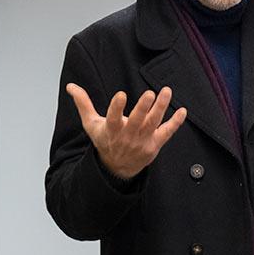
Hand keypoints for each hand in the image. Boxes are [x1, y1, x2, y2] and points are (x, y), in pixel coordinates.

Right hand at [66, 84, 187, 180]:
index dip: (117, 107)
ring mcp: (142, 141)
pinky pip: (167, 133)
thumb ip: (83, 103)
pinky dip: (175, 123)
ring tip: (166, 92)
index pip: (113, 118)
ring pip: (153, 124)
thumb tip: (71, 86)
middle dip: (143, 107)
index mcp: (112, 130)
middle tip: (149, 94)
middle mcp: (128, 136)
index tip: (120, 95)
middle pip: (137, 121)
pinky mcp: (155, 145)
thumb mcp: (91, 124)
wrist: (117, 168)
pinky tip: (182, 111)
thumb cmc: (105, 141)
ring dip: (161, 108)